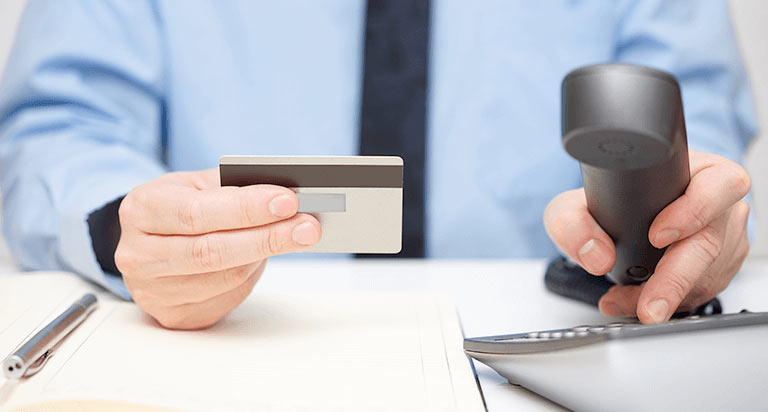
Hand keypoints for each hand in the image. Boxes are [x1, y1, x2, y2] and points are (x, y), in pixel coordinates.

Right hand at [115, 169, 320, 329]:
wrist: (150, 242)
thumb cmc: (179, 207)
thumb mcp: (194, 185)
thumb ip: (231, 187)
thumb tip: (283, 196)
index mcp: (142, 210)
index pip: (196, 213)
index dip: (245, 209)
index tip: (287, 202)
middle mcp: (139, 254)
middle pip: (211, 251)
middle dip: (267, 236)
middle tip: (308, 226)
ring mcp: (153, 291)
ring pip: (224, 277)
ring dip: (265, 255)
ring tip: (295, 236)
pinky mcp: (174, 315)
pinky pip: (226, 297)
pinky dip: (252, 274)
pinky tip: (264, 256)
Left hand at [544, 150, 750, 323]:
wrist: (616, 219)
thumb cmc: (608, 201)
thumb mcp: (574, 205)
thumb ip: (572, 224)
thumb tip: (596, 256)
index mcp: (699, 170)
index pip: (717, 184)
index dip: (693, 210)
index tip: (656, 236)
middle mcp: (719, 203)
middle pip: (710, 243)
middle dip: (675, 281)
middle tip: (649, 306)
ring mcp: (725, 238)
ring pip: (705, 275)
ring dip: (663, 295)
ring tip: (624, 298)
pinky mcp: (721, 267)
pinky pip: (701, 290)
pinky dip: (667, 300)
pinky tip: (638, 298)